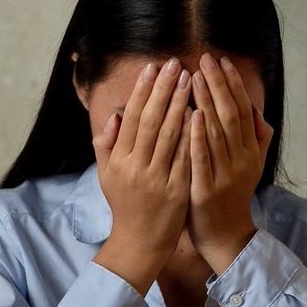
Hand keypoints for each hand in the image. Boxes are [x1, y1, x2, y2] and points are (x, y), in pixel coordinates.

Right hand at [91, 59, 193, 291]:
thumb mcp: (106, 174)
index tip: (152, 68)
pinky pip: (185, 158)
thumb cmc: (124, 203)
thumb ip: (106, 144)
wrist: (140, 241)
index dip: (142, 91)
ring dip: (180, 105)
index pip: (132, 118)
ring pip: (169, 136)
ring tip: (190, 80)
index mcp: (118, 160)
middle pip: (151, 121)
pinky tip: (199, 113)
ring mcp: (157, 179)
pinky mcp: (177, 190)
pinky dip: (192, 135)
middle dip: (164, 90)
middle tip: (176, 65)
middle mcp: (135, 167)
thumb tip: (114, 115)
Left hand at [188, 55, 268, 274]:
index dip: (232, 83)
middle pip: (230, 114)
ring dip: (206, 102)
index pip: (242, 109)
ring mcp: (225, 175)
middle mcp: (241, 159)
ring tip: (193, 77)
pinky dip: (197, 136)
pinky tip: (191, 115)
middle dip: (216, 84)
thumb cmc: (232, 197)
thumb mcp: (251, 166)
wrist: (227, 237)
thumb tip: (256, 110)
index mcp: (250, 151)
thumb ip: (256, 138)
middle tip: (204, 58)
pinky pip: (202, 159)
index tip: (221, 60)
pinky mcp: (206, 190)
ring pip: (216, 132)